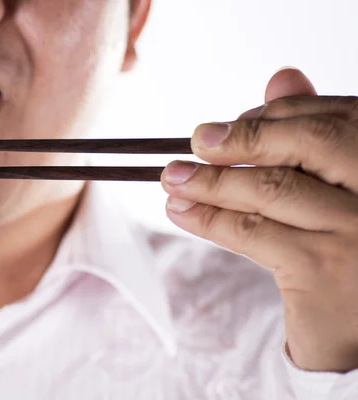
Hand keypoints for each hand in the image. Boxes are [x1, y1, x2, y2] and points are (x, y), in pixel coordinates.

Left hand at [161, 67, 357, 372]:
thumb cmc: (347, 248)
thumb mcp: (336, 187)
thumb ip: (314, 134)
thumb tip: (280, 75)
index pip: (333, 118)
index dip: (274, 114)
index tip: (230, 124)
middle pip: (310, 142)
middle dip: (243, 137)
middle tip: (196, 142)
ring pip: (271, 188)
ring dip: (211, 180)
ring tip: (173, 178)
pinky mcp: (326, 270)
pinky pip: (252, 231)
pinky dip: (208, 217)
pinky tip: (182, 211)